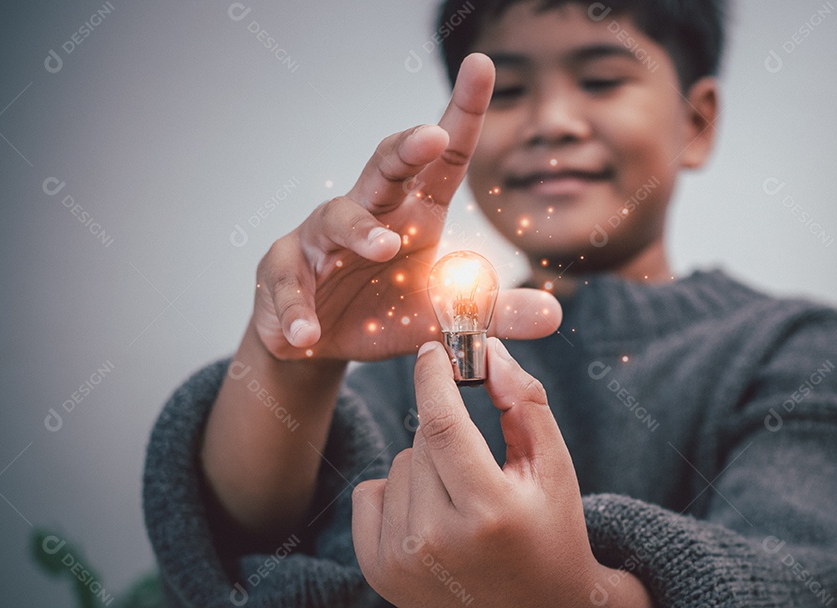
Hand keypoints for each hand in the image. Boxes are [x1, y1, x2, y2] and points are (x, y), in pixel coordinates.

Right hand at [252, 53, 559, 360]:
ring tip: (383, 250)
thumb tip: (554, 315)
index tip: (481, 65)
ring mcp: (321, 236)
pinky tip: (304, 333)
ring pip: (337, 216)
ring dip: (360, 231)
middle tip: (430, 137)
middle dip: (407, 148)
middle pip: (386, 167)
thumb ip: (491, 314)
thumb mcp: (440, 317)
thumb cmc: (383, 309)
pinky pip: (288, 281)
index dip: (463, 114)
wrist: (317, 340)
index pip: (444, 159)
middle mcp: (369, 210)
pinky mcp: (282, 268)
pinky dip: (297, 307)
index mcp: (414, 214)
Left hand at [352, 338, 649, 606]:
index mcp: (489, 512)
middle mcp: (438, 541)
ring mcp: (402, 561)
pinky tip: (432, 518)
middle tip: (481, 464)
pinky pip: (370, 492)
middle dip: (448, 432)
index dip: (435, 378)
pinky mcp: (378, 572)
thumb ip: (524, 401)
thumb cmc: (552, 529)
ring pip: (398, 463)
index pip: (443, 424)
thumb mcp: (553, 465)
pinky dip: (398, 492)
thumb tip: (487, 350)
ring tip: (463, 502)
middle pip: (422, 440)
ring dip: (426, 465)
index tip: (434, 348)